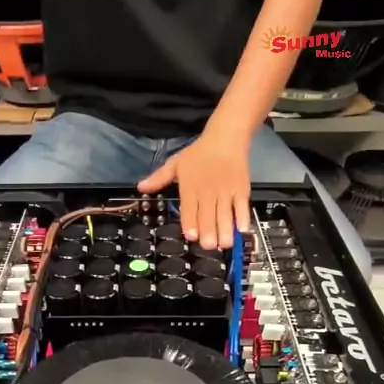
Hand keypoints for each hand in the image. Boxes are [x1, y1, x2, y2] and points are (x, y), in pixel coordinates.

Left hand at [138, 130, 250, 248]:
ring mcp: (226, 192)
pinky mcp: (241, 190)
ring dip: (225, 230)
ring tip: (224, 244)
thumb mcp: (175, 163)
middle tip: (208, 246)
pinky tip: (241, 230)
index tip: (192, 236)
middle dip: (209, 232)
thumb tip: (141, 187)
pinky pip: (242, 207)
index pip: (190, 208)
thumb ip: (159, 178)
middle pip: (208, 214)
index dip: (191, 223)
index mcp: (190, 187)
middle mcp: (208, 191)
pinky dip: (243, 218)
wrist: (226, 137)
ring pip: (225, 214)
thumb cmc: (199, 153)